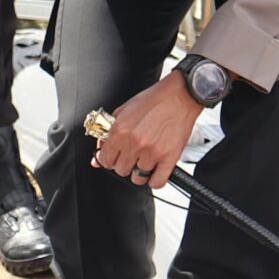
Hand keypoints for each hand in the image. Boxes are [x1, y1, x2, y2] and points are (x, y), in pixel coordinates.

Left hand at [90, 72, 202, 189]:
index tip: (114, 157)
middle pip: (121, 170)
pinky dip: (154, 180)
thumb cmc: (154, 100)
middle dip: (125, 164)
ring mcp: (152, 153)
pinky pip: (157, 182)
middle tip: (132, 155)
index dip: (109, 159)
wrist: (180, 95)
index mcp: (120, 131)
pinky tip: (155, 170)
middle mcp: (134, 143)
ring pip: (138, 178)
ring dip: (140, 172)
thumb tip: (99, 151)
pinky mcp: (169, 158)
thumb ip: (108, 132)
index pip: (105, 160)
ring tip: (145, 160)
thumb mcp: (124, 111)